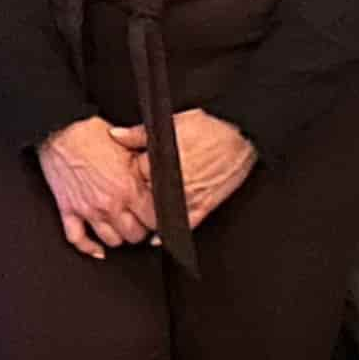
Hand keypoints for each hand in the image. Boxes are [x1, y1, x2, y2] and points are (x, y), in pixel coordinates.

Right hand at [39, 116, 156, 259]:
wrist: (59, 128)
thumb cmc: (91, 132)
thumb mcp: (127, 146)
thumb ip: (143, 167)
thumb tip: (157, 177)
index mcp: (128, 187)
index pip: (154, 219)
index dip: (158, 218)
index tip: (158, 215)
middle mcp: (110, 203)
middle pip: (134, 235)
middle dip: (141, 230)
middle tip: (141, 222)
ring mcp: (88, 210)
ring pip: (111, 241)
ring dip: (119, 237)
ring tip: (122, 228)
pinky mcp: (69, 210)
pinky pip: (78, 239)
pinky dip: (88, 247)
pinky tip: (96, 248)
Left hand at [111, 108, 257, 228]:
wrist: (243, 135)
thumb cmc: (211, 127)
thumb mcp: (173, 122)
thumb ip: (140, 133)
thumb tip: (116, 135)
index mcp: (162, 160)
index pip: (133, 175)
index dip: (129, 175)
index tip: (129, 173)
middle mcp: (174, 181)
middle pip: (144, 197)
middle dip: (138, 195)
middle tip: (139, 190)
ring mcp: (189, 196)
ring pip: (159, 215)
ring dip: (150, 216)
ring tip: (146, 210)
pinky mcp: (205, 206)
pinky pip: (182, 226)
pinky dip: (168, 234)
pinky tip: (157, 236)